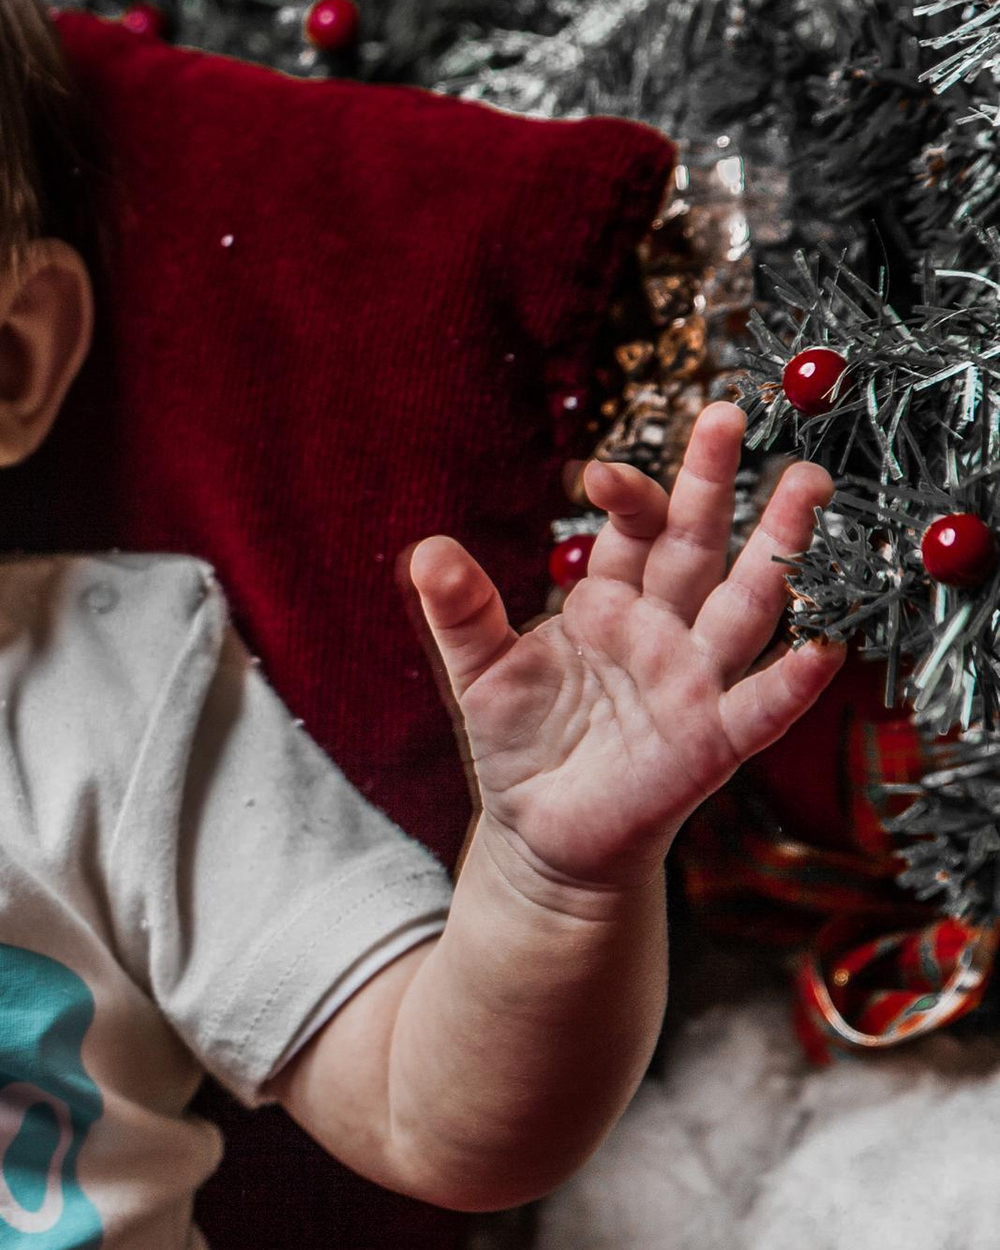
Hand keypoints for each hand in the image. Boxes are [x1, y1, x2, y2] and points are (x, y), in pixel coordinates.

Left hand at [407, 403, 841, 900]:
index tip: (603, 473)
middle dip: (714, 484)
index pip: (633, 530)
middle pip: (698, 544)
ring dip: (777, 548)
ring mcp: (694, 681)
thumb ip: (461, 613)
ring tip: (806, 489)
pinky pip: (761, 707)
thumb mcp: (479, 673)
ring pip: (746, 604)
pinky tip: (822, 647)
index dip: (628, 496)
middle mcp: (664, 629)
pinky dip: (792, 681)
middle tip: (730, 415)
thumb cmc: (520, 745)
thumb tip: (427, 552)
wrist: (542, 834)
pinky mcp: (712, 742)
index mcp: (611, 601)